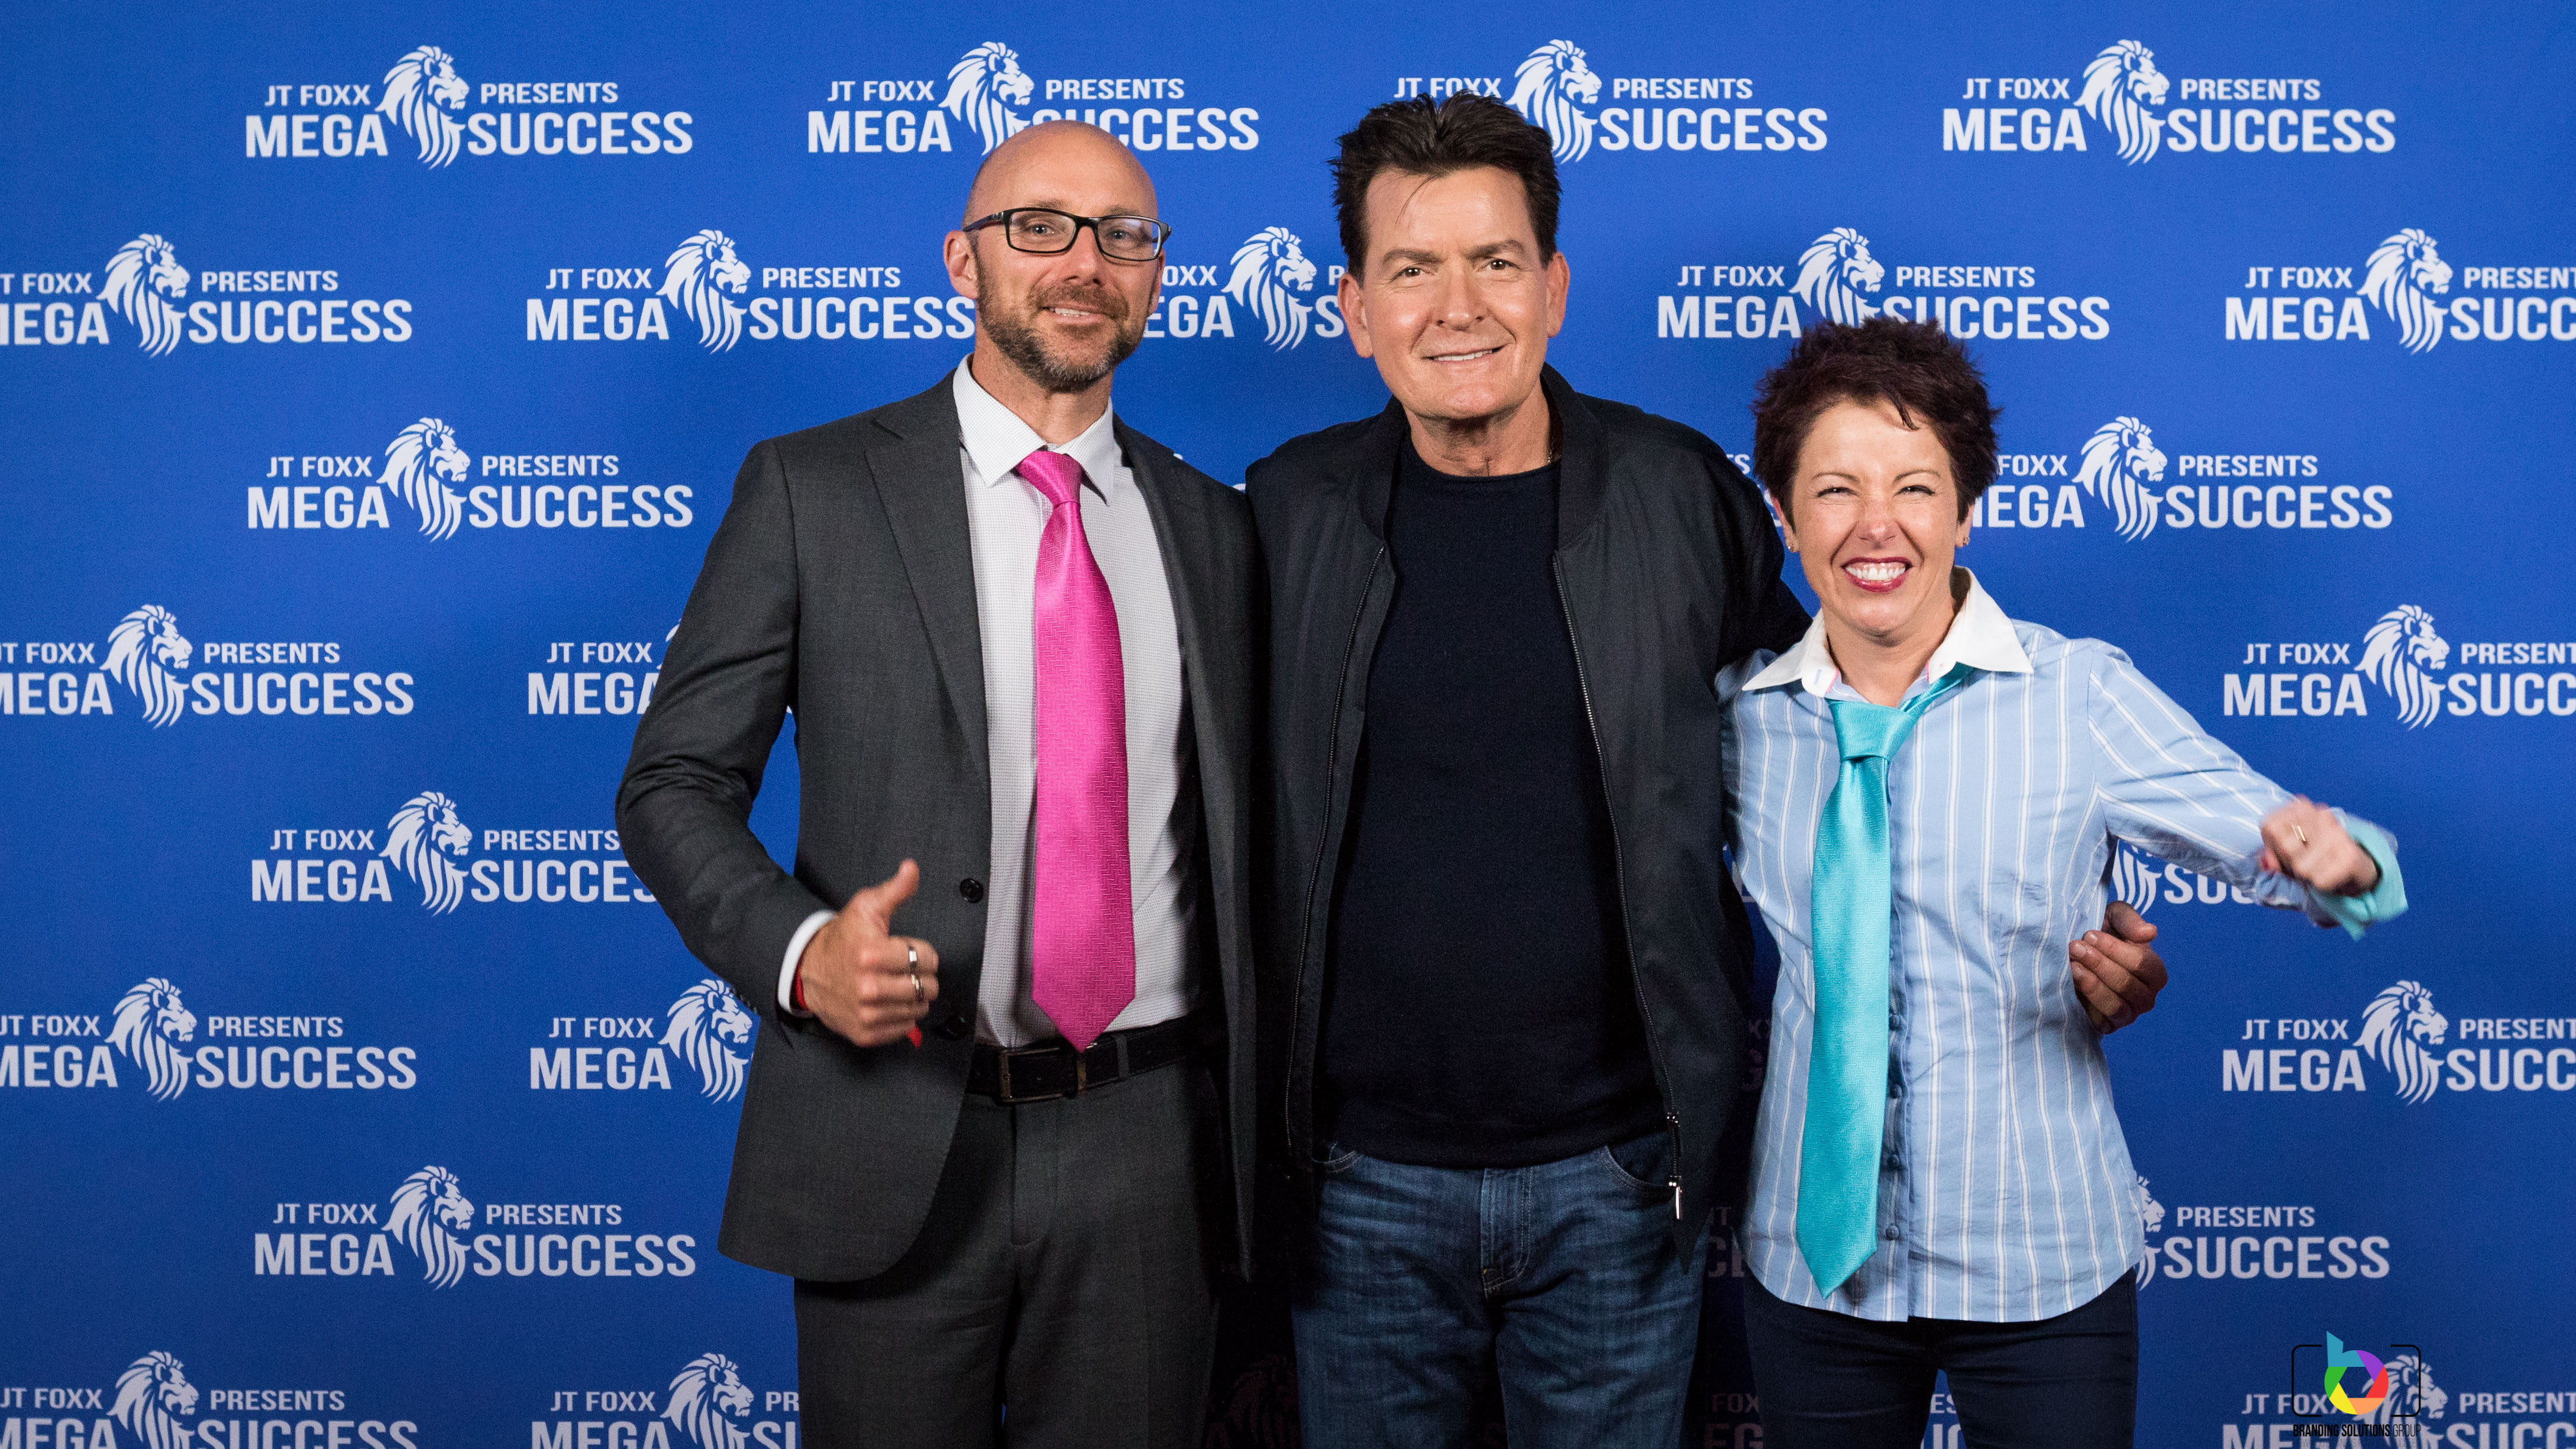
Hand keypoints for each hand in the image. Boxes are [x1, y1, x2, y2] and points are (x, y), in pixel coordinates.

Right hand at [798, 860, 940, 1047]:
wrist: (809, 970)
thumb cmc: (843, 938)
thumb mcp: (866, 907)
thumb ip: (895, 889)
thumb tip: (912, 868)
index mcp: (870, 954)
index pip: (927, 959)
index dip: (922, 952)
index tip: (907, 950)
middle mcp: (868, 987)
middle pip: (927, 986)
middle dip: (921, 976)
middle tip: (904, 969)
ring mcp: (866, 1013)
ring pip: (919, 1009)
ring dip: (914, 997)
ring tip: (896, 984)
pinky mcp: (864, 1033)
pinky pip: (904, 1029)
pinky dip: (901, 1016)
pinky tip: (888, 1002)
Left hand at [2070, 900, 2166, 1034]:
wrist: (2075, 952)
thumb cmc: (2100, 933)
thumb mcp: (2113, 917)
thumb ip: (2130, 921)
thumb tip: (2150, 933)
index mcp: (2154, 972)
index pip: (2142, 964)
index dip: (2114, 949)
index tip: (2090, 935)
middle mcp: (2146, 997)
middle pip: (2127, 985)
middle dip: (2098, 964)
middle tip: (2075, 947)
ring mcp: (2128, 1014)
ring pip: (2116, 1006)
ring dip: (2091, 985)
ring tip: (2072, 966)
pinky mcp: (2106, 1026)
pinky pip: (2100, 1021)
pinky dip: (2085, 1002)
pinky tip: (2070, 984)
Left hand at [2260, 797, 2379, 895]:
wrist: (2354, 864)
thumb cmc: (2313, 854)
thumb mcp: (2286, 850)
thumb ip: (2271, 853)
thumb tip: (2268, 863)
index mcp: (2302, 806)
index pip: (2270, 826)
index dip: (2271, 844)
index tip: (2284, 847)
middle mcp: (2322, 815)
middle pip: (2284, 847)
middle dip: (2288, 860)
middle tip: (2302, 859)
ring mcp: (2338, 834)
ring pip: (2301, 867)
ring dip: (2305, 874)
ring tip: (2317, 867)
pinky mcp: (2349, 857)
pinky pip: (2319, 880)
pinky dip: (2320, 884)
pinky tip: (2329, 874)